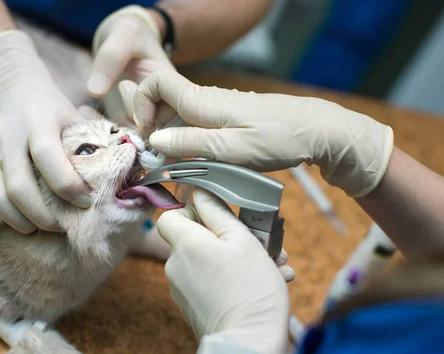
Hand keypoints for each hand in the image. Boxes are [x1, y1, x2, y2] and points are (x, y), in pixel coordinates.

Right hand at [0, 30, 89, 232]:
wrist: (9, 86)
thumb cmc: (52, 107)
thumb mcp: (74, 116)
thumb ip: (91, 144)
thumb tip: (118, 179)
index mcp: (38, 122)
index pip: (48, 157)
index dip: (68, 185)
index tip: (86, 201)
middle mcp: (11, 138)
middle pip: (19, 187)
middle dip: (43, 215)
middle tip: (64, 226)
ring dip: (23, 221)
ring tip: (45, 228)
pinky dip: (10, 216)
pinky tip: (28, 222)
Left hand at [87, 5, 174, 127]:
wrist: (123, 39)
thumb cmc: (131, 33)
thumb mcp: (124, 34)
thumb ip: (112, 58)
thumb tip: (95, 91)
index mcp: (173, 90)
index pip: (166, 116)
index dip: (147, 114)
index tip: (125, 90)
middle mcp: (161, 110)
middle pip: (148, 136)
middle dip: (123, 129)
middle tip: (99, 108)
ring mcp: (143, 120)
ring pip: (129, 141)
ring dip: (105, 131)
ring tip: (85, 110)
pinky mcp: (125, 123)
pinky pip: (114, 137)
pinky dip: (97, 129)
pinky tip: (84, 111)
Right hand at [133, 69, 393, 197]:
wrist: (314, 130)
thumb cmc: (276, 138)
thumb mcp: (231, 149)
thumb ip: (190, 143)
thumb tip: (154, 139)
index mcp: (202, 102)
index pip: (155, 84)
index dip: (141, 105)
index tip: (146, 136)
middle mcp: (204, 100)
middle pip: (160, 103)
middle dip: (150, 128)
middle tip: (154, 160)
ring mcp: (214, 109)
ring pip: (175, 117)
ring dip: (167, 139)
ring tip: (171, 167)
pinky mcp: (224, 120)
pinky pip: (192, 126)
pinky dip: (184, 143)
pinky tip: (192, 163)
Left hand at [158, 188, 289, 353]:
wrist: (248, 346)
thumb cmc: (249, 289)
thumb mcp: (241, 239)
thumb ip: (217, 211)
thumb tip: (199, 190)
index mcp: (183, 245)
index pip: (171, 215)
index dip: (193, 211)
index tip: (220, 216)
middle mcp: (175, 266)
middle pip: (195, 238)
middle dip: (230, 236)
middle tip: (265, 242)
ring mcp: (182, 290)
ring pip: (209, 261)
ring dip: (240, 258)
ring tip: (276, 265)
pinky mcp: (193, 308)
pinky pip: (211, 282)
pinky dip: (234, 279)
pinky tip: (268, 282)